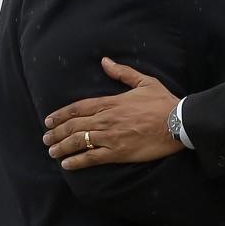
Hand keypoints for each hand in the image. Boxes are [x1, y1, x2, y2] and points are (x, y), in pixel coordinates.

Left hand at [42, 58, 180, 169]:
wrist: (178, 122)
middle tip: (46, 138)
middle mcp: (107, 119)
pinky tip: (67, 164)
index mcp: (111, 102)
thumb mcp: (144, 82)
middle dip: (56, 132)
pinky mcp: (119, 152)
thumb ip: (123, 72)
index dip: (61, 114)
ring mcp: (111, 136)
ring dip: (62, 147)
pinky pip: (92, 157)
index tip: (49, 120)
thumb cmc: (163, 102)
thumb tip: (105, 61)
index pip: (79, 108)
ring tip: (52, 151)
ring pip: (79, 141)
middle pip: (74, 125)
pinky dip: (77, 161)